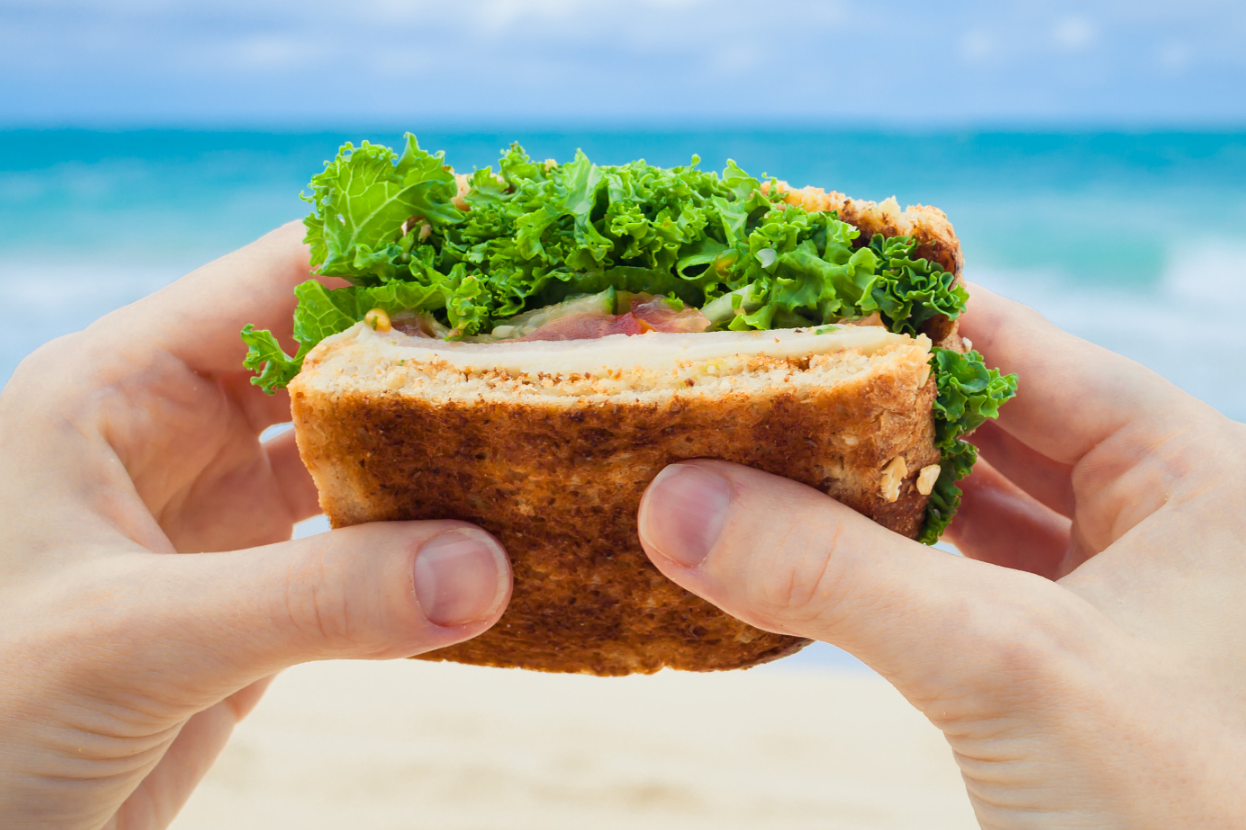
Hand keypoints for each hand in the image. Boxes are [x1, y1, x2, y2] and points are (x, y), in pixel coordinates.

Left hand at [0, 223, 511, 829]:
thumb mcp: (135, 638)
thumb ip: (315, 600)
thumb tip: (489, 568)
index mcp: (117, 389)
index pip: (275, 278)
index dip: (390, 250)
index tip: (508, 238)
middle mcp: (173, 436)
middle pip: (332, 357)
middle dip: (435, 348)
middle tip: (558, 339)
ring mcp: (215, 517)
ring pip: (353, 453)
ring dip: (437, 450)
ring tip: (543, 432)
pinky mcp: (250, 597)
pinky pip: (358, 549)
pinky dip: (424, 546)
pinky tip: (492, 542)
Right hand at [638, 284, 1245, 827]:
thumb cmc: (1180, 814)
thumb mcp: (1004, 668)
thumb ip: (835, 575)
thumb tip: (673, 501)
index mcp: (1192, 468)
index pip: (1015, 346)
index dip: (889, 317)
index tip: (770, 301)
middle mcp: (1160, 513)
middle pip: (982, 421)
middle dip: (860, 409)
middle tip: (740, 383)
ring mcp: (1112, 593)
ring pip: (965, 507)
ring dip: (864, 492)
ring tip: (751, 460)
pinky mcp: (1064, 665)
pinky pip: (958, 585)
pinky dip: (883, 570)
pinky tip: (806, 557)